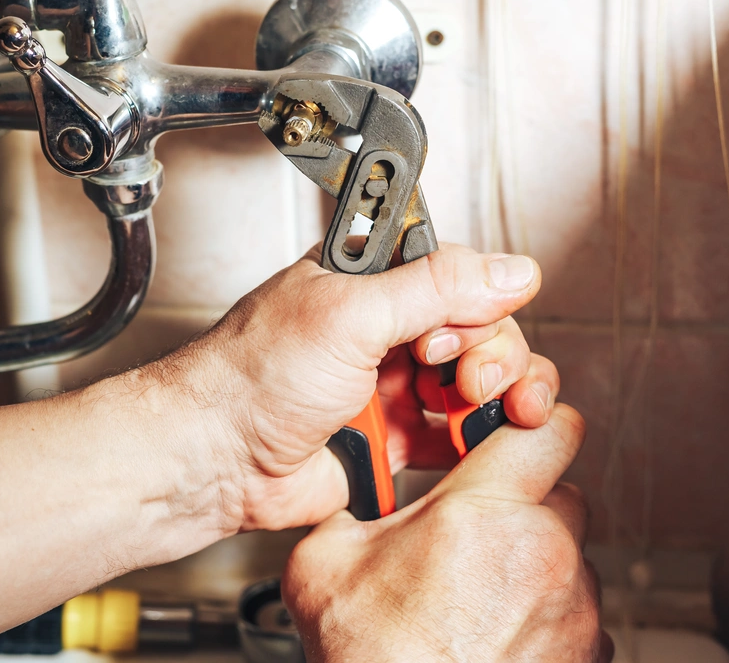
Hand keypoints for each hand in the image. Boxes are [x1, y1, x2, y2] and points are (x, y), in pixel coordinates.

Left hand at [169, 244, 558, 530]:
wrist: (217, 458)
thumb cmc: (251, 376)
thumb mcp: (349, 313)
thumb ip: (435, 287)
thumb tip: (510, 270)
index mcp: (371, 282)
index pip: (460, 276)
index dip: (475, 304)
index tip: (451, 332)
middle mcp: (386, 328)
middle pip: (483, 329)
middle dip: (491, 354)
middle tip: (463, 380)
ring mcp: (394, 383)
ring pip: (482, 381)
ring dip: (499, 395)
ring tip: (478, 411)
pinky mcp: (397, 437)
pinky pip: (460, 434)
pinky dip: (480, 436)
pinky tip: (478, 440)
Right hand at [282, 405, 611, 662]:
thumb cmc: (373, 659)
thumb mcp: (324, 564)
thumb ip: (351, 510)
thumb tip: (354, 503)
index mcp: (484, 511)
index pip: (550, 428)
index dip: (533, 423)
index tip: (516, 433)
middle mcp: (544, 553)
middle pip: (562, 494)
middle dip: (524, 505)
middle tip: (476, 531)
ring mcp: (574, 608)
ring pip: (568, 557)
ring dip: (533, 564)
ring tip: (477, 595)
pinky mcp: (587, 653)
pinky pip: (576, 614)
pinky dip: (544, 616)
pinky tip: (494, 633)